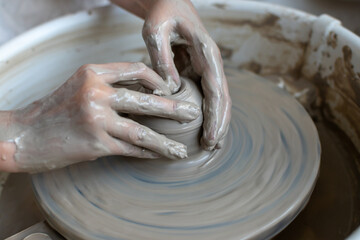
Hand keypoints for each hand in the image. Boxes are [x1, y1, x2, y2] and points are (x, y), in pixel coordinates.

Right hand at [9, 62, 199, 171]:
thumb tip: (146, 93)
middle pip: (146, 101)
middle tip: (193, 114)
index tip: (171, 91)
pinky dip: (147, 154)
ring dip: (166, 142)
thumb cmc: (56, 109)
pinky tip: (161, 156)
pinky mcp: (96, 144)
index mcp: (93, 73)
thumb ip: (110, 85)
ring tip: (182, 149)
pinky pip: (130, 149)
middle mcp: (96, 93)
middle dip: (174, 109)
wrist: (26, 134)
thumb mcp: (80, 85)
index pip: (136, 70)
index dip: (158, 80)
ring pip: (142, 132)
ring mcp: (97, 119)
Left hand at [141, 0, 230, 149]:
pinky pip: (208, 96)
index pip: (215, 88)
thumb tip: (169, 89)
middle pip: (223, 98)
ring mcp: (208, 68)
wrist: (171, 4)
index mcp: (206, 52)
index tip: (210, 136)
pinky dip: (208, 113)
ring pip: (218, 99)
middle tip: (212, 147)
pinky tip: (204, 129)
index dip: (215, 115)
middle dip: (220, 124)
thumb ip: (162, 58)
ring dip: (217, 122)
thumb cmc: (163, 15)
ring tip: (212, 145)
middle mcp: (212, 62)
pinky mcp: (200, 72)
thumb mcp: (156, 31)